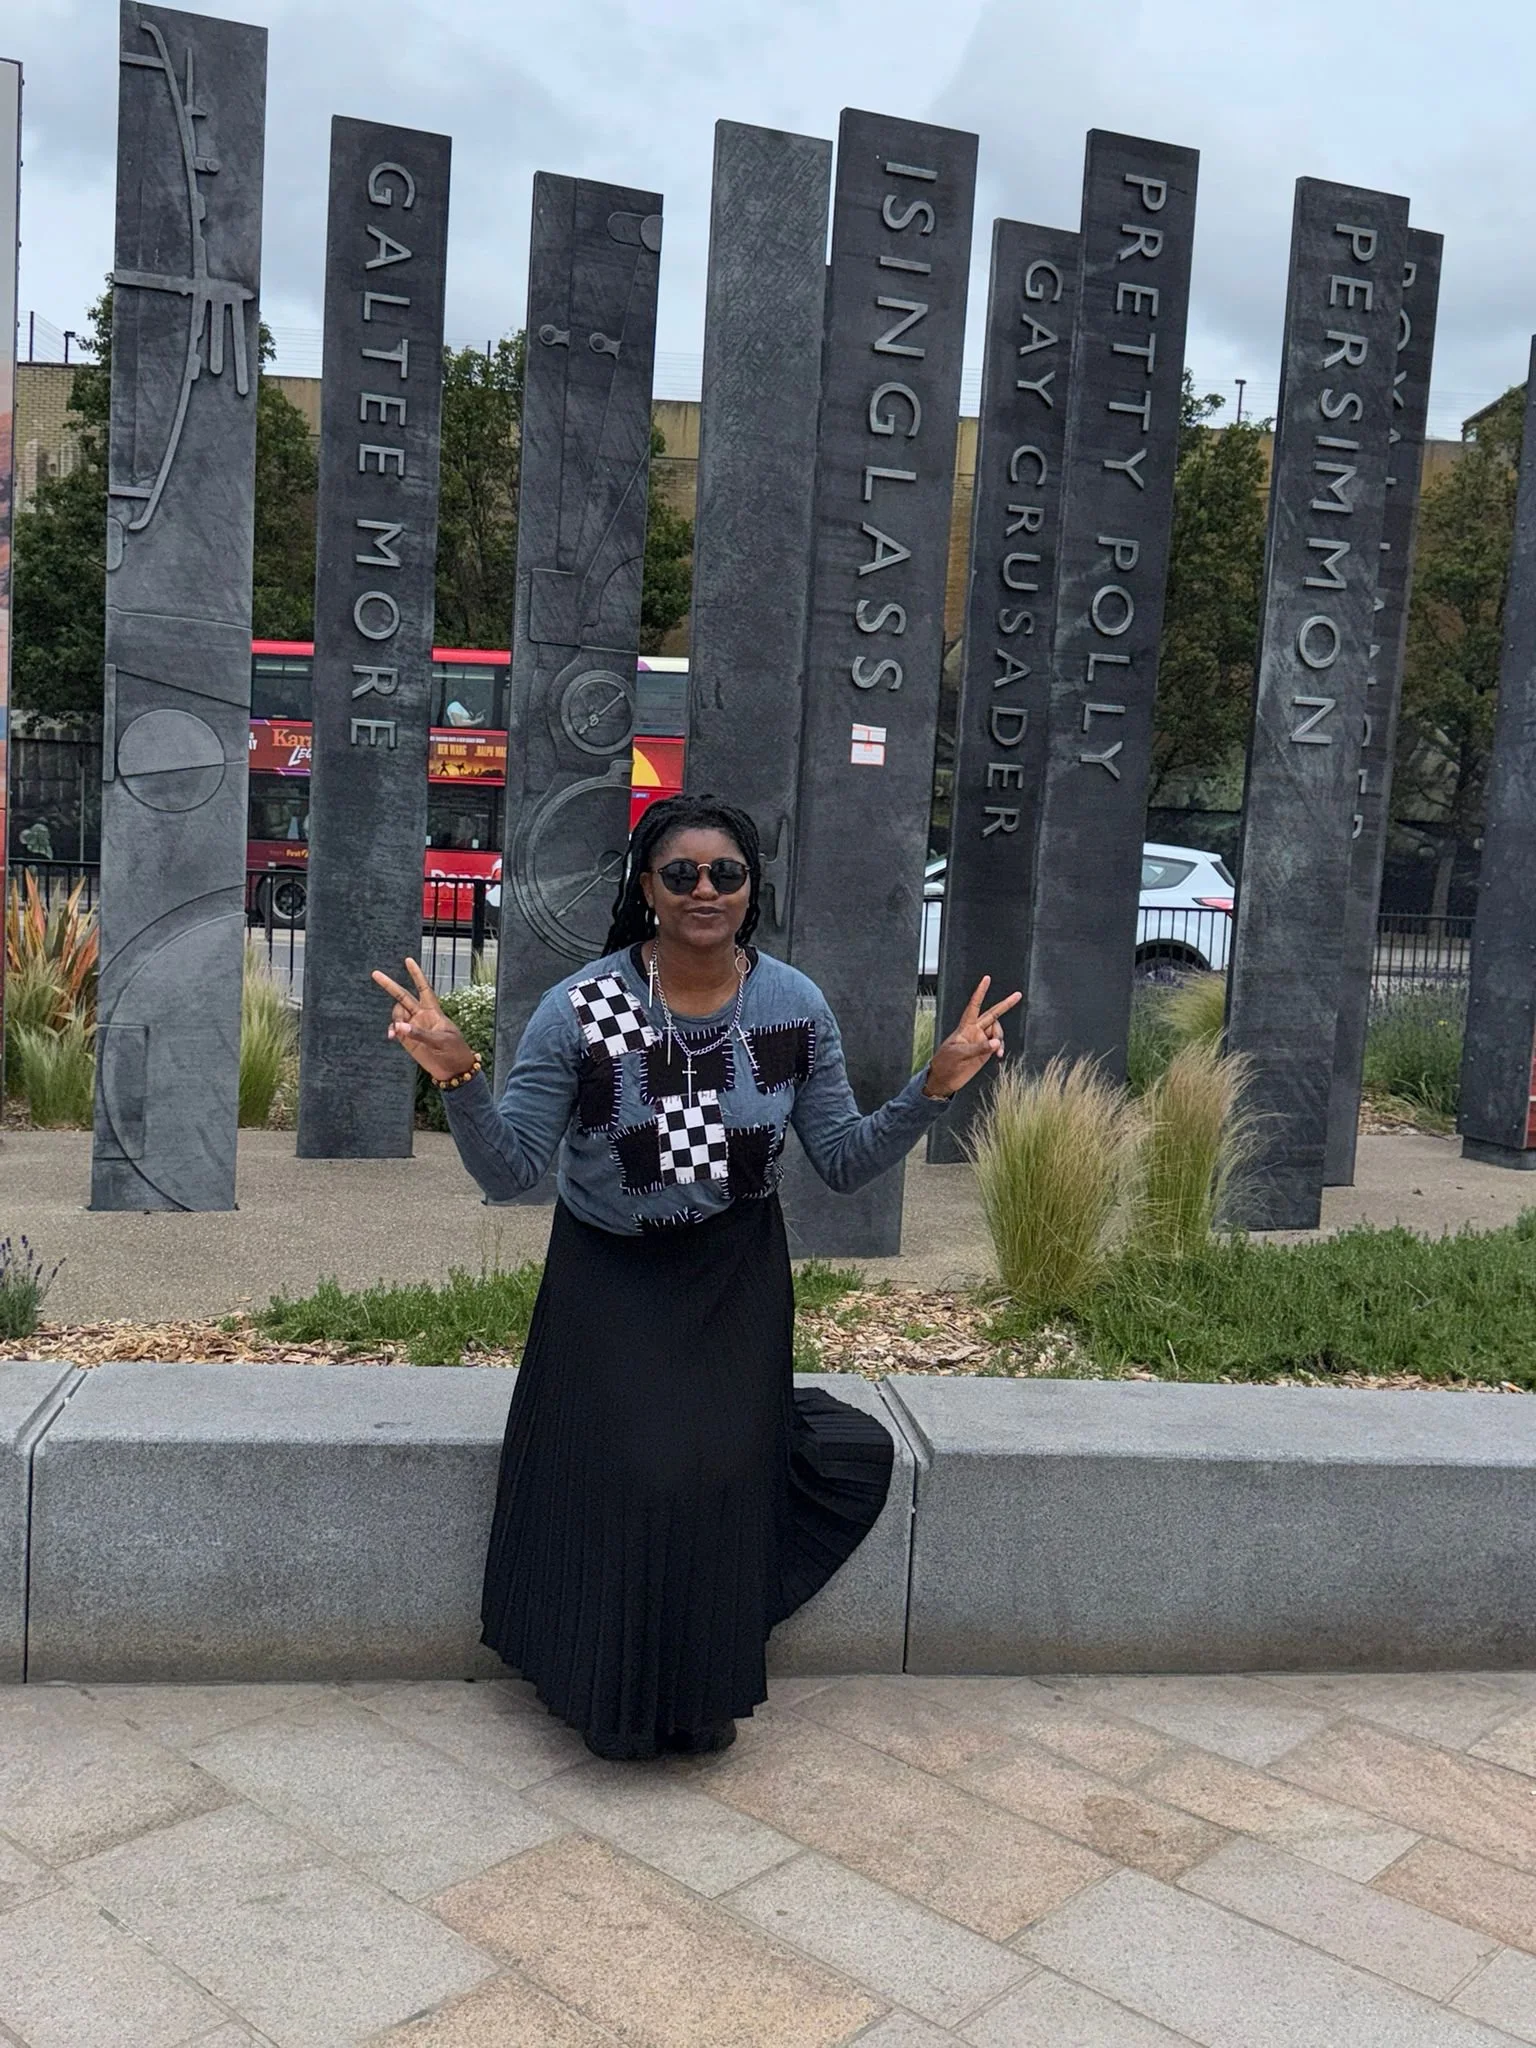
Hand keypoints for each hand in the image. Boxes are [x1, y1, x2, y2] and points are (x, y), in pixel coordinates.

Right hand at [370, 957, 477, 1083]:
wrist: (454, 1070)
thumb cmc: (455, 1051)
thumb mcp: (441, 1040)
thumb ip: (419, 1033)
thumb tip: (399, 1027)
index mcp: (433, 1011)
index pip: (423, 988)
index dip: (416, 974)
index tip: (408, 960)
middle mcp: (421, 1016)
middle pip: (402, 996)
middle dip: (389, 985)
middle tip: (375, 974)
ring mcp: (414, 1027)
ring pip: (397, 1014)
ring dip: (395, 1019)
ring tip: (398, 1032)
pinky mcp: (408, 1040)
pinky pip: (396, 1030)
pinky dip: (392, 1030)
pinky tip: (392, 1035)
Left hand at [923, 976, 1021, 1098]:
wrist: (944, 1080)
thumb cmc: (945, 1063)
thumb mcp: (959, 1054)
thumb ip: (979, 1048)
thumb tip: (997, 1043)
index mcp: (965, 1027)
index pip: (974, 1006)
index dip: (980, 992)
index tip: (986, 979)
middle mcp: (975, 1031)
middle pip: (993, 1015)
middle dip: (1005, 1005)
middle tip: (1018, 995)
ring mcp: (981, 1041)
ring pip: (997, 1032)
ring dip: (1000, 1039)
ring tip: (998, 1051)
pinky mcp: (984, 1052)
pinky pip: (997, 1045)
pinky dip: (1000, 1048)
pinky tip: (999, 1055)